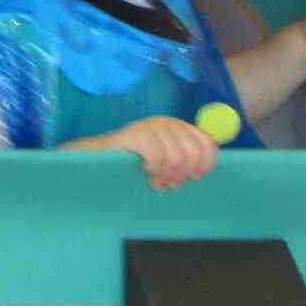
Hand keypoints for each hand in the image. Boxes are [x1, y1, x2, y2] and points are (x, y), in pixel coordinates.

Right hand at [100, 115, 220, 189]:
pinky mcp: (136, 133)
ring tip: (155, 181)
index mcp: (178, 127)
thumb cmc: (134, 164)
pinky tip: (145, 172)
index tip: (193, 177)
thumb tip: (202, 169)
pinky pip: (158, 157)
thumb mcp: (164, 161)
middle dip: (183, 173)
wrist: (98, 158)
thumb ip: (184, 160)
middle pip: (193, 153)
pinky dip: (154, 171)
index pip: (207, 143)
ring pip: (176, 158)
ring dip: (166, 176)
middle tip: (169, 183)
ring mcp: (151, 126)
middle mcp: (167, 122)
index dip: (205, 164)